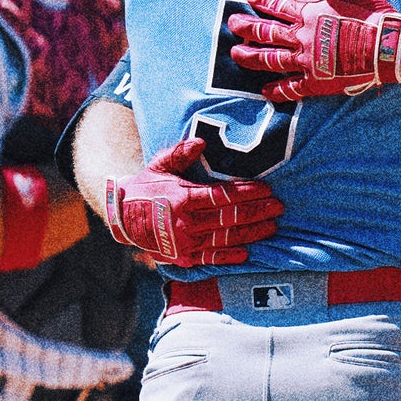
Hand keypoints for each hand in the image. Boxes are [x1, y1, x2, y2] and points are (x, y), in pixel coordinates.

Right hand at [105, 137, 283, 266]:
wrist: (121, 218)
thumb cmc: (145, 187)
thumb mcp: (159, 165)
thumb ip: (181, 152)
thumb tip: (202, 142)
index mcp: (182, 198)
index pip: (222, 196)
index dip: (247, 193)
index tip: (268, 190)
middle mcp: (185, 222)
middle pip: (229, 218)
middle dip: (257, 212)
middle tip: (279, 208)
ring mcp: (184, 243)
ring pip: (224, 239)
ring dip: (251, 233)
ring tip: (272, 227)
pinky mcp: (182, 258)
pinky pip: (210, 258)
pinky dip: (228, 257)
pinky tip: (246, 253)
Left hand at [228, 0, 400, 101]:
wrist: (387, 47)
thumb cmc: (373, 16)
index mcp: (310, 14)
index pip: (279, 6)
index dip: (263, 1)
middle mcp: (303, 38)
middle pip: (266, 32)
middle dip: (246, 27)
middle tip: (232, 23)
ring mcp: (308, 62)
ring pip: (271, 59)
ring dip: (251, 57)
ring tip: (235, 54)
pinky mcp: (317, 82)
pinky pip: (291, 88)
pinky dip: (277, 90)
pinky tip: (264, 91)